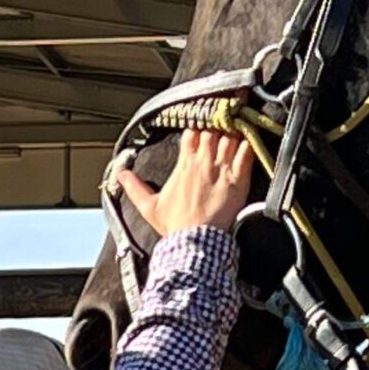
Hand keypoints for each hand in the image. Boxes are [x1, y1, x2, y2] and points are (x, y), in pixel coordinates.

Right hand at [114, 127, 251, 238]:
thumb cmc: (175, 226)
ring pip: (230, 137)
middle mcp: (203, 163)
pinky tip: (248, 143)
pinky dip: (248, 145)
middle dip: (216, 128)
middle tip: (221, 128)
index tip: (201, 130)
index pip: (191, 133)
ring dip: (233, 134)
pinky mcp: (238, 180)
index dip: (197, 128)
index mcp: (184, 165)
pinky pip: (246, 153)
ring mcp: (222, 170)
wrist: (195, 241)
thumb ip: (134, 187)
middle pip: (212, 131)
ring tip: (236, 134)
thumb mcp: (149, 206)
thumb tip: (120, 175)